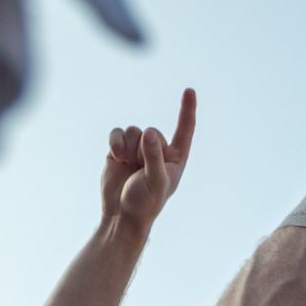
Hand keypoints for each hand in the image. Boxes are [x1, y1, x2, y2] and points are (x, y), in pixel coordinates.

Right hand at [101, 88, 195, 228]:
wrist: (121, 214)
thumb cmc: (146, 202)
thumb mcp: (155, 180)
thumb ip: (153, 156)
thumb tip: (148, 132)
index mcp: (175, 157)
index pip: (184, 129)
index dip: (187, 110)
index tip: (190, 90)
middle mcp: (158, 150)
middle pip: (149, 131)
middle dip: (142, 149)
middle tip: (140, 170)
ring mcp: (137, 149)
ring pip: (132, 131)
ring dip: (128, 148)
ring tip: (128, 167)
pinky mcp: (119, 150)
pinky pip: (117, 133)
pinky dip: (115, 143)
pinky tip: (116, 158)